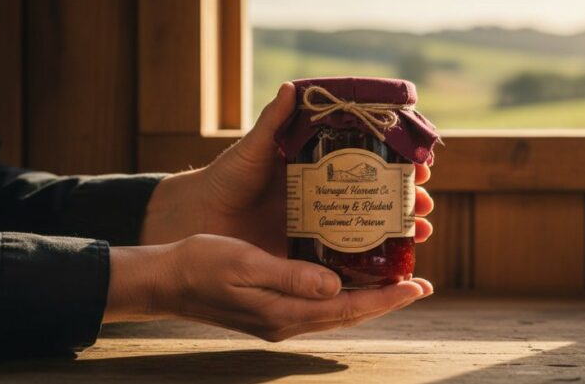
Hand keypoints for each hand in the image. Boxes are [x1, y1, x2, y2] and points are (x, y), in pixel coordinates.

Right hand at [105, 235, 432, 340]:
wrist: (166, 280)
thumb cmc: (200, 266)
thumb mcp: (245, 264)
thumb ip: (290, 277)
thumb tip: (335, 285)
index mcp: (284, 313)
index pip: (348, 308)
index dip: (386, 299)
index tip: (417, 286)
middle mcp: (288, 320)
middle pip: (349, 313)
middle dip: (386, 300)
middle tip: (418, 283)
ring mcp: (280, 316)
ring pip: (337, 309)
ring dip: (368, 296)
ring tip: (395, 278)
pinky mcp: (273, 307)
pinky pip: (319, 302)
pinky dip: (343, 290)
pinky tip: (350, 274)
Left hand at [139, 83, 434, 255]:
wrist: (197, 219)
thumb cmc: (226, 179)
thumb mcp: (253, 149)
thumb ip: (273, 122)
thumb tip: (291, 87)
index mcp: (318, 168)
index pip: (368, 162)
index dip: (398, 164)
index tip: (421, 165)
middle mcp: (325, 196)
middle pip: (378, 196)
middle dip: (407, 200)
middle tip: (424, 203)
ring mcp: (320, 226)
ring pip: (370, 227)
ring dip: (400, 229)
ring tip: (421, 231)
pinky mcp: (310, 255)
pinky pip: (347, 257)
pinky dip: (374, 261)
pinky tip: (396, 265)